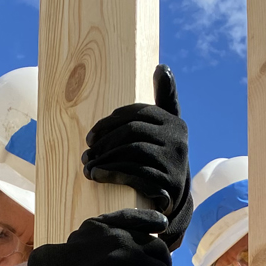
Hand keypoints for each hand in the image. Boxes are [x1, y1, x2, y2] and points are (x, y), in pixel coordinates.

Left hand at [81, 66, 191, 251]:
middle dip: (105, 142)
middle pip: (132, 132)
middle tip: (86, 153)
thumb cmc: (160, 159)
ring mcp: (175, 163)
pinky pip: (135, 174)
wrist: (174, 198)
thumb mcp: (164, 130)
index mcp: (175, 123)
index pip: (137, 114)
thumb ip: (163, 100)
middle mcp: (178, 140)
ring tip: (87, 167)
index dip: (109, 123)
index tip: (90, 137)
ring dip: (104, 159)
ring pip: (132, 152)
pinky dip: (112, 174)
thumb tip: (162, 68)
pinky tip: (97, 176)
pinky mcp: (169, 185)